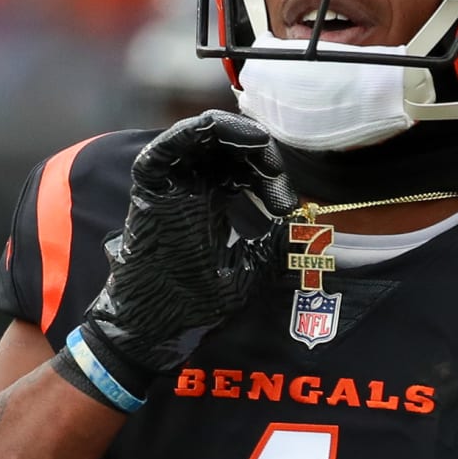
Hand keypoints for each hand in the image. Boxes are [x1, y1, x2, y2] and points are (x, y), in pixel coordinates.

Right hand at [78, 111, 292, 398]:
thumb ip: (277, 242)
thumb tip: (307, 221)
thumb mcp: (253, 267)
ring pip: (200, 136)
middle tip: (278, 182)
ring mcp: (170, 185)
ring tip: (260, 144)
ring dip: (233, 132)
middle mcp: (192, 186)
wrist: (159, 327)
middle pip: (227, 145)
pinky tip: (216, 132)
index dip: (271, 172)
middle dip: (260, 152)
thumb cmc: (200, 302)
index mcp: (214, 199)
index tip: (288, 205)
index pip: (245, 165)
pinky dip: (190, 132)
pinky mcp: (150, 189)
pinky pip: (165, 149)